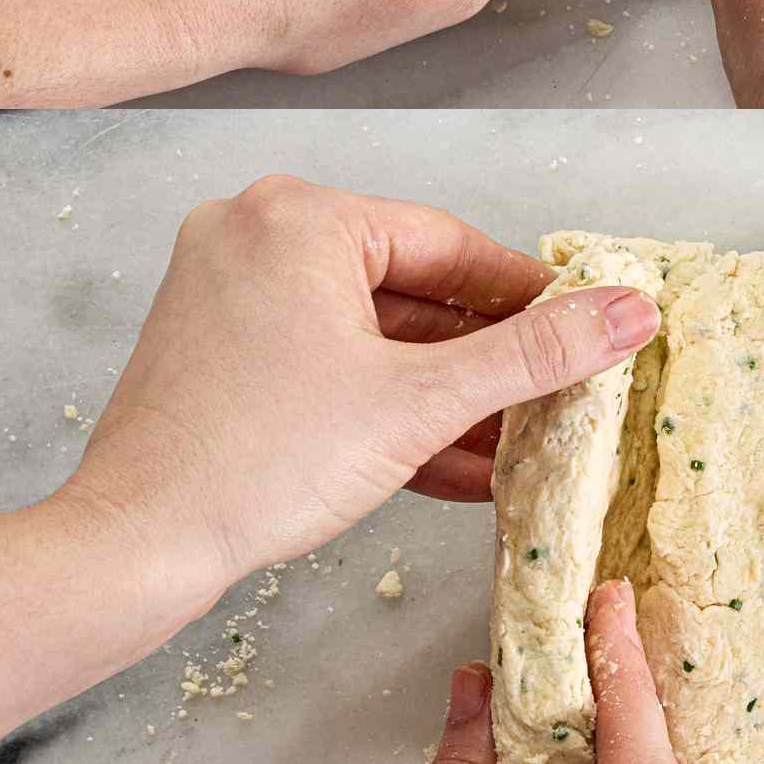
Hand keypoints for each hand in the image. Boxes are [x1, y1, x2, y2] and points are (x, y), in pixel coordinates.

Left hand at [67, 175, 660, 620]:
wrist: (135, 546)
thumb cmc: (256, 462)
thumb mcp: (421, 402)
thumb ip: (533, 354)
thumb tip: (628, 312)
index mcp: (300, 217)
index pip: (450, 243)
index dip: (529, 294)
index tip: (587, 326)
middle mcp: (257, 235)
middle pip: (411, 287)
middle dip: (485, 356)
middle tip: (558, 391)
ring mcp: (231, 293)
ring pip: (371, 334)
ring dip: (443, 392)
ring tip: (518, 441)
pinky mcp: (220, 350)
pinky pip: (329, 363)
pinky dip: (386, 405)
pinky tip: (454, 462)